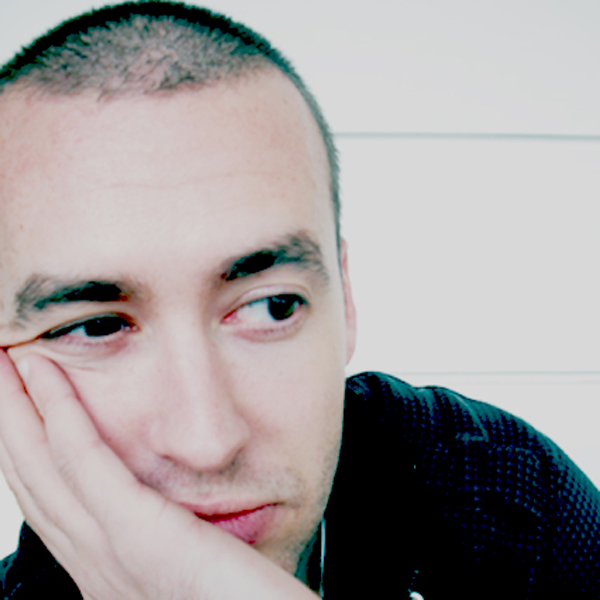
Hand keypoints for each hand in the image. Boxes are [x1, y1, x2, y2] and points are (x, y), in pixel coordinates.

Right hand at [0, 351, 317, 599]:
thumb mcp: (191, 563)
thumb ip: (171, 535)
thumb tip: (173, 507)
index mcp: (107, 571)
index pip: (51, 499)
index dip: (26, 448)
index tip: (19, 402)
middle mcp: (95, 565)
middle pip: (34, 478)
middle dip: (9, 420)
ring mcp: (110, 553)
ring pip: (44, 464)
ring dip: (17, 408)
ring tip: (5, 361)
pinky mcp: (139, 536)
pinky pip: (85, 461)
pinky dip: (60, 413)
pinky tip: (45, 374)